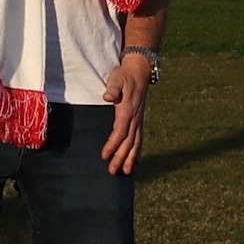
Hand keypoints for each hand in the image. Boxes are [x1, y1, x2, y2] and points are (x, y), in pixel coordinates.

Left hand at [102, 60, 156, 175]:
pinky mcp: (139, 119)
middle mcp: (135, 118)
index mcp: (127, 110)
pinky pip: (139, 138)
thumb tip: (108, 97)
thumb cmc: (124, 74)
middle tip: (112, 171)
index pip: (120, 132)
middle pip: (128, 142)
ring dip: (130, 158)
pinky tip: (136, 161)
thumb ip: (112, 88)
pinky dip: (137, 151)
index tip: (104, 156)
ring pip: (135, 142)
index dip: (112, 145)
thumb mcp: (117, 78)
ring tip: (125, 172)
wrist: (140, 70)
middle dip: (120, 157)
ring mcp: (139, 119)